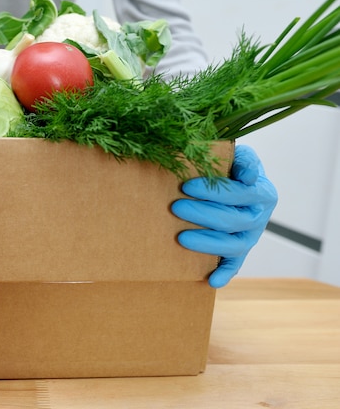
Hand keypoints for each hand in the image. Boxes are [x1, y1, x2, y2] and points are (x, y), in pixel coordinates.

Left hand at [171, 145, 277, 287]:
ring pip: (232, 246)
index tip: (186, 186)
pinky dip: (225, 274)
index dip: (212, 191)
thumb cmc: (231, 168)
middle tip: (176, 208)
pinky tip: (212, 281)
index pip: (238, 194)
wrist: (235, 182)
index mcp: (261, 193)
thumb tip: (248, 175)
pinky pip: (235, 266)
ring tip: (180, 237)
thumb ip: (243, 160)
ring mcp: (250, 237)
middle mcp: (258, 218)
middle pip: (231, 221)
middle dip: (201, 215)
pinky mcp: (240, 252)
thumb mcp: (239, 155)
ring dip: (206, 243)